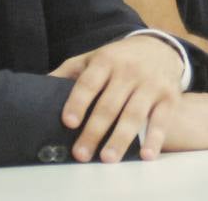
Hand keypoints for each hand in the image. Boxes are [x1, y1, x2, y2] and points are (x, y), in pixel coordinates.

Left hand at [48, 34, 184, 162]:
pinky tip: (146, 155)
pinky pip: (161, 119)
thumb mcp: (93, 58)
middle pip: (109, 104)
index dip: (78, 102)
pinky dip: (154, 138)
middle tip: (81, 154)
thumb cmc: (118, 59)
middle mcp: (129, 70)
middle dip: (94, 131)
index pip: (89, 82)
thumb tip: (38, 87)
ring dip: (120, 138)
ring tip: (107, 158)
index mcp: (106, 60)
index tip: (69, 122)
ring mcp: (150, 84)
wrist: (160, 48)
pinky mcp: (169, 96)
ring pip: (134, 114)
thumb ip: (68, 72)